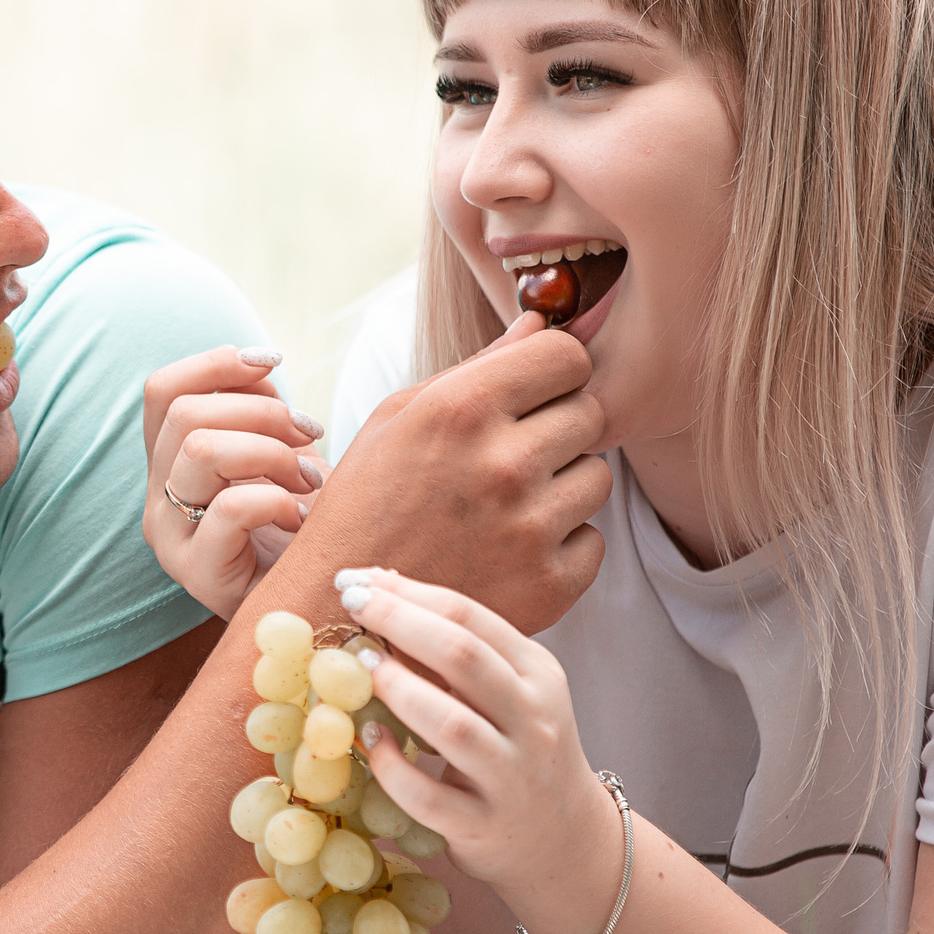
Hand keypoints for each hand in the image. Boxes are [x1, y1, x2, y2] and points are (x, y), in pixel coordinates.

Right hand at [140, 346, 325, 616]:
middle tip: (308, 435)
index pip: (161, 391)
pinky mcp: (197, 575)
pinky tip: (300, 518)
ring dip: (270, 453)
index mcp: (169, 464)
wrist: (318, 599)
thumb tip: (259, 365)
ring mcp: (170, 538)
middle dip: (262, 411)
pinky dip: (277, 500)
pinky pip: (230, 508)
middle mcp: (157, 498)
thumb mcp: (280, 451)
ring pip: (199, 451)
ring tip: (307, 480)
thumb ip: (259, 407)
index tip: (272, 362)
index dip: (215, 363)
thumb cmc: (302, 524)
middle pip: (184, 415)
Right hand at [296, 312, 608, 633]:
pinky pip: (593, 541)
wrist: (335, 610)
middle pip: (590, 414)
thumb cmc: (364, 504)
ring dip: (563, 488)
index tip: (535, 393)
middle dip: (559, 429)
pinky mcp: (550, 584)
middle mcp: (503, 463)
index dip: (554, 372)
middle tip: (512, 457)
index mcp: (462, 409)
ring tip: (506, 508)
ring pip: (598, 478)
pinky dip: (560, 547)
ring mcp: (530, 527)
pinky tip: (509, 552)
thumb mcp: (398, 419)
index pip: (568, 356)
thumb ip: (477, 368)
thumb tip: (541, 322)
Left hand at [333, 568, 618, 909]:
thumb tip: (381, 589)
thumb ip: (460, 651)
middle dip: (399, 622)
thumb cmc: (520, 748)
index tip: (358, 580)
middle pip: (464, 657)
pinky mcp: (484, 826)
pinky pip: (429, 797)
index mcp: (538, 674)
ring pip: (452, 726)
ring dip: (398, 690)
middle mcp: (533, 720)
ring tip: (358, 665)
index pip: (472, 618)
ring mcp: (512, 776)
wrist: (565, 839)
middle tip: (350, 604)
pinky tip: (369, 742)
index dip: (409, 594)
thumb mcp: (511, 692)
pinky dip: (393, 768)